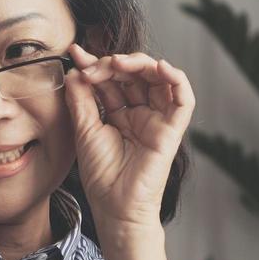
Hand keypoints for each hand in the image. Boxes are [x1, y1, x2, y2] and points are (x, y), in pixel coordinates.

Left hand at [62, 42, 195, 238]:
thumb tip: (75, 69)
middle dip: (113, 64)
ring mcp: (157, 119)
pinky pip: (183, 99)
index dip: (96, 65)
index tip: (75, 53)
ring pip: (157, 79)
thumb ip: (80, 99)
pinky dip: (176, 79)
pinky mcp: (173, 129)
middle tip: (92, 67)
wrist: (114, 206)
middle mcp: (140, 113)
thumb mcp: (84, 129)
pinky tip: (159, 67)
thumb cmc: (101, 174)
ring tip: (117, 63)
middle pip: (134, 74)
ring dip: (140, 64)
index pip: (112, 79)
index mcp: (120, 113)